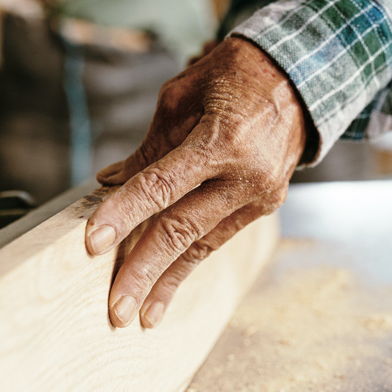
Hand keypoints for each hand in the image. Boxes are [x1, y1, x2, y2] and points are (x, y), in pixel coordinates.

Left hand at [84, 37, 306, 327]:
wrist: (299, 80)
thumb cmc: (234, 77)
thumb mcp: (182, 98)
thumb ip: (149, 148)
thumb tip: (111, 183)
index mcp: (223, 140)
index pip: (162, 186)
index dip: (124, 215)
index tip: (92, 244)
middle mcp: (246, 175)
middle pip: (183, 230)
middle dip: (145, 272)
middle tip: (116, 310)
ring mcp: (260, 195)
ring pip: (203, 246)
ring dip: (168, 281)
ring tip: (141, 315)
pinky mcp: (264, 205)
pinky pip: (218, 237)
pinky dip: (190, 261)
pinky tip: (167, 287)